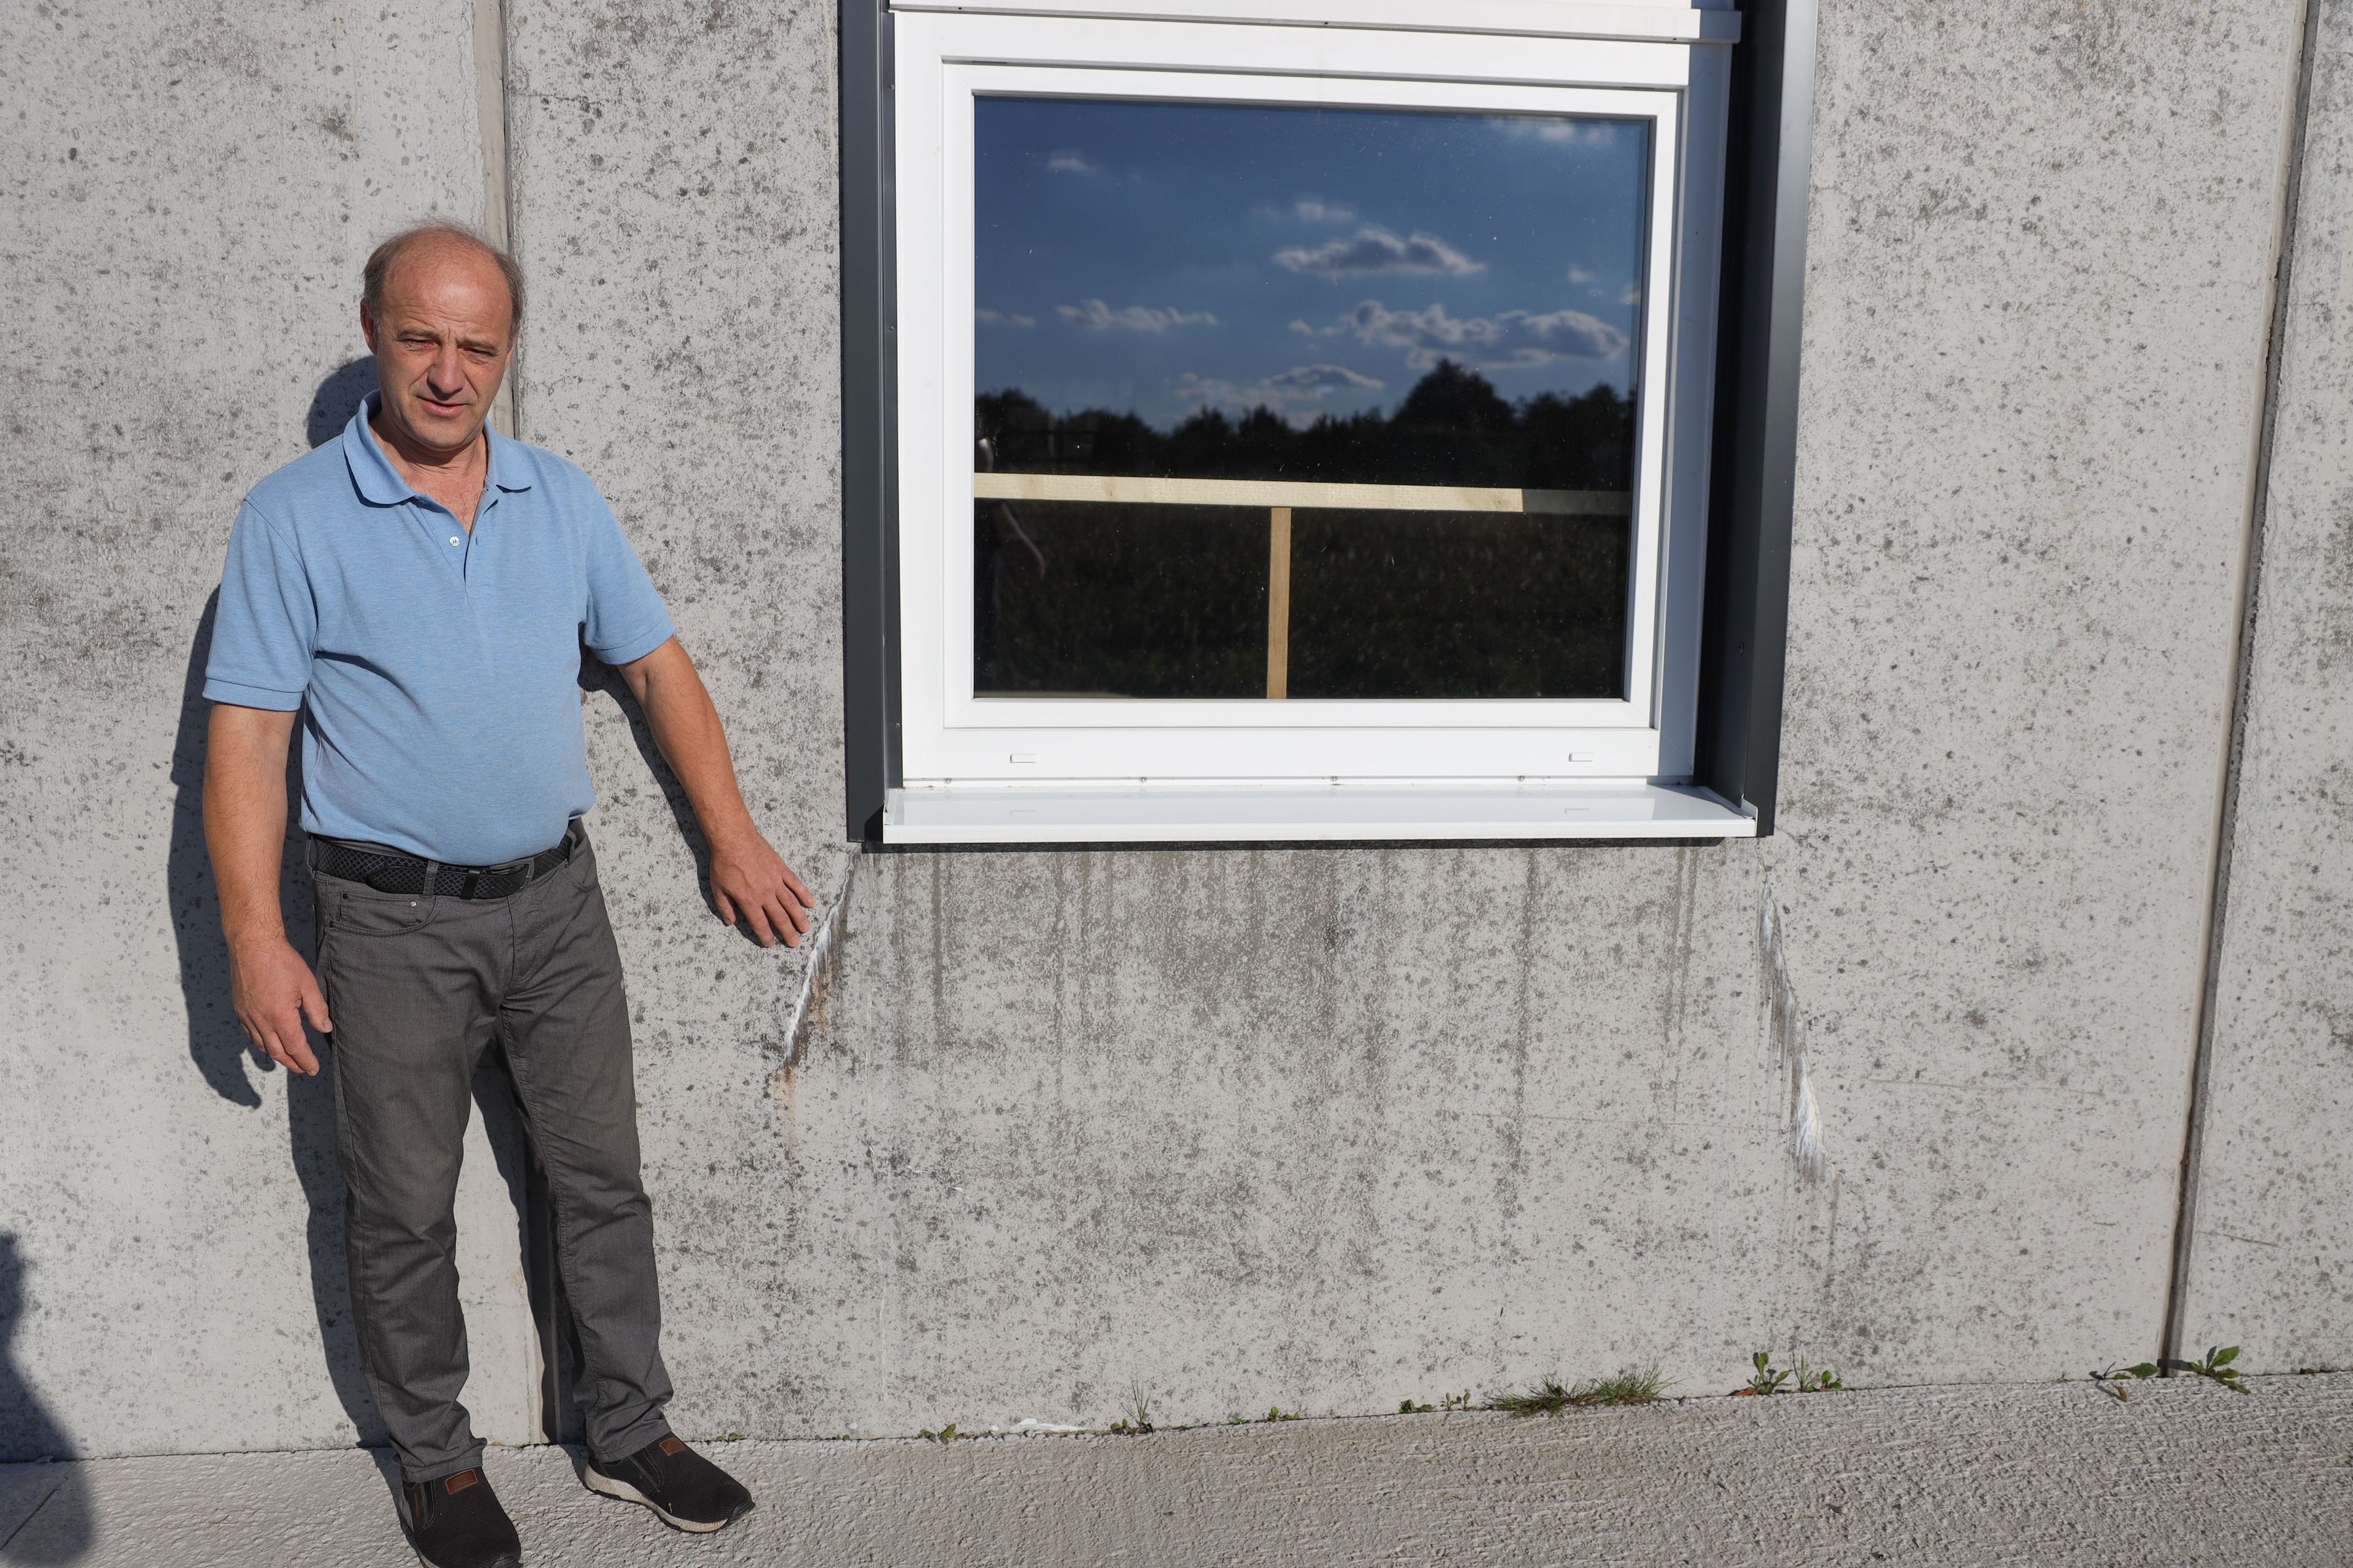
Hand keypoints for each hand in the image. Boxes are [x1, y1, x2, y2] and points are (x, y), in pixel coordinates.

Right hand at [229, 934, 329, 1074]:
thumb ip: (317, 1010)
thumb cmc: (282, 961)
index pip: (295, 1047)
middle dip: (292, 1063)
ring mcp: (247, 1015)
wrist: (252, 944)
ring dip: (277, 1055)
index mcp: (280, 1015)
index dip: (305, 1060)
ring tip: (289, 1059)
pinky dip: (261, 1042)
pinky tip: (269, 1041)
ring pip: (262, 1044)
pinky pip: (250, 1033)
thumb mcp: (307, 984)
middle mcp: (260, 1020)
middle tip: (304, 1069)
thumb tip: (325, 1029)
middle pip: (277, 1051)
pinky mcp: (239, 1009)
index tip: (313, 1069)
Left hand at [707, 829, 814, 946]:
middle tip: (794, 943)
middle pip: (779, 917)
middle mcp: (765, 894)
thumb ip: (725, 907)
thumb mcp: (718, 888)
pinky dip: (803, 893)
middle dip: (787, 932)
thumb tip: (730, 921)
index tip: (771, 944)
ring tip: (806, 928)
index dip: (766, 936)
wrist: (734, 840)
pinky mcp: (781, 869)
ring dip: (799, 917)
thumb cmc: (724, 864)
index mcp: (749, 900)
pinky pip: (795, 883)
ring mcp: (775, 881)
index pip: (760, 923)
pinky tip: (810, 903)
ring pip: (790, 903)